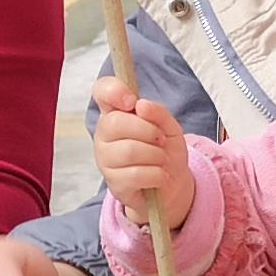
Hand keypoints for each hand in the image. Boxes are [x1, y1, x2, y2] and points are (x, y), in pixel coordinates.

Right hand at [90, 77, 196, 228]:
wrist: (172, 184)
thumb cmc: (165, 150)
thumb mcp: (170, 127)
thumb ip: (158, 113)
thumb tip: (141, 105)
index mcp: (115, 113)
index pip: (102, 91)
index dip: (113, 91)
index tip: (131, 101)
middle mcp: (104, 134)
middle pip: (116, 123)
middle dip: (148, 131)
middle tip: (161, 140)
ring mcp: (105, 160)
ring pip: (129, 150)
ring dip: (157, 155)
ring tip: (162, 160)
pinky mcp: (114, 183)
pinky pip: (137, 174)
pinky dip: (158, 175)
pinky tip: (159, 176)